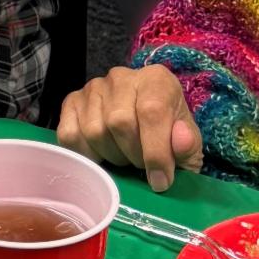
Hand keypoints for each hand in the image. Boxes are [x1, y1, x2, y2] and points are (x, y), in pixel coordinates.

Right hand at [57, 64, 203, 192]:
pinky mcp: (71, 102)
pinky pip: (70, 134)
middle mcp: (121, 77)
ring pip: (94, 131)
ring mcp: (92, 88)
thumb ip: (188, 145)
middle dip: (132, 155)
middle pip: (119, 122)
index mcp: (156, 80)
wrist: (146, 125)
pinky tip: (101, 155)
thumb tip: (180, 141)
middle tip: (141, 167)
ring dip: (111, 156)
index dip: (156, 152)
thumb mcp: (187, 144)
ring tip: (124, 157)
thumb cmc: (168, 135)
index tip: (160, 181)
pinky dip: (85, 154)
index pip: (151, 112)